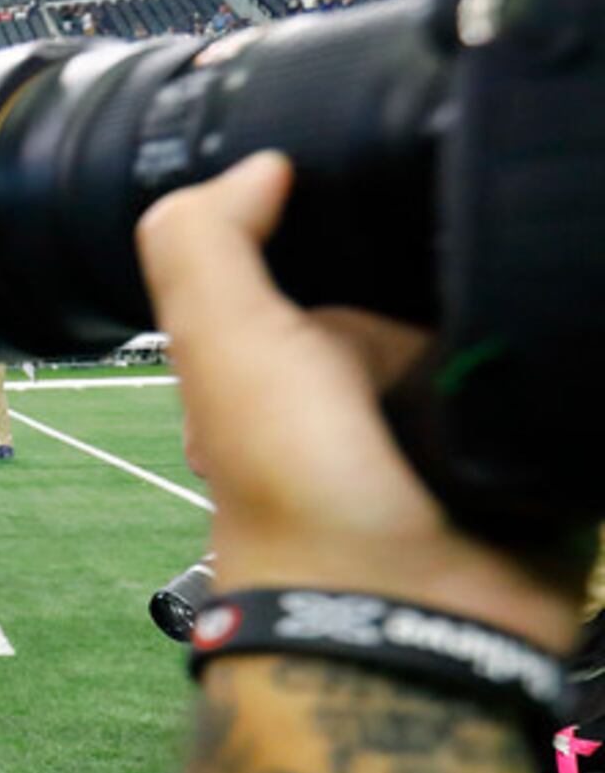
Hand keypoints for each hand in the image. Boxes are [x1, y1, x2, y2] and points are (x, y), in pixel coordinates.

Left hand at [137, 152, 582, 651]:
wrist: (403, 611)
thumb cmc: (297, 488)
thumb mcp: (224, 344)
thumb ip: (206, 247)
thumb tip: (261, 162)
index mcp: (299, 357)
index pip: (353, 248)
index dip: (380, 211)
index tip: (424, 160)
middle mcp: (378, 388)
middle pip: (446, 280)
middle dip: (477, 256)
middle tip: (508, 217)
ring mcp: (463, 426)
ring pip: (517, 327)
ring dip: (537, 304)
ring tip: (563, 257)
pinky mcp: (540, 459)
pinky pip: (579, 383)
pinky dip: (587, 356)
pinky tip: (591, 328)